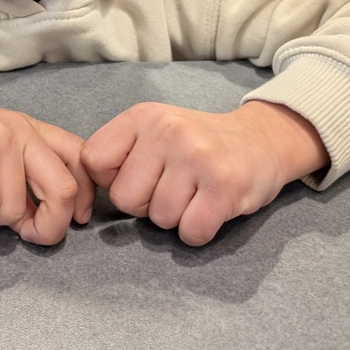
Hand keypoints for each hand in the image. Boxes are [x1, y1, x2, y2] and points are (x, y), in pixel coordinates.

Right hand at [0, 82, 95, 245]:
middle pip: (64, 190)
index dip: (85, 200)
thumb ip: (24, 179)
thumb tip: (50, 222)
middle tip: (23, 233)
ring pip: (14, 208)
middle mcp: (21, 128)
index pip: (81, 162)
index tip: (74, 221)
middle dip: (49, 226)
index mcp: (32, 129)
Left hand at [81, 101, 328, 245]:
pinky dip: (198, 231)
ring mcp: (197, 157)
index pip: (94, 161)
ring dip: (176, 217)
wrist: (261, 140)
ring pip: (159, 219)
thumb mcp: (154, 130)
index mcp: (143, 116)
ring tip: (195, 193)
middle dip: (146, 204)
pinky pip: (190, 232)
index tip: (137, 176)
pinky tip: (210, 207)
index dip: (111, 180)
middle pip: (125, 199)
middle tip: (172, 187)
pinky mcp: (224, 186)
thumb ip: (120, 152)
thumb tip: (88, 193)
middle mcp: (168, 130)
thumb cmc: (198, 144)